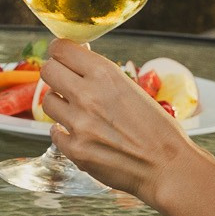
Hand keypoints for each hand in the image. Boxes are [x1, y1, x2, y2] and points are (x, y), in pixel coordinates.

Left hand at [37, 39, 205, 206]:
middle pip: (48, 71)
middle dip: (55, 73)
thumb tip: (78, 62)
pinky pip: (54, 132)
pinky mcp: (75, 150)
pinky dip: (65, 132)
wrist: (166, 166)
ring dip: (60, 104)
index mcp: (105, 74)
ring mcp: (78, 124)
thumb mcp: (132, 89)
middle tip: (65, 81)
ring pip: (48, 101)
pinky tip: (81, 133)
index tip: (61, 55)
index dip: (59, 51)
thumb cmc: (157, 128)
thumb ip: (102, 76)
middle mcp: (87, 95)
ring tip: (78, 111)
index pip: (61, 49)